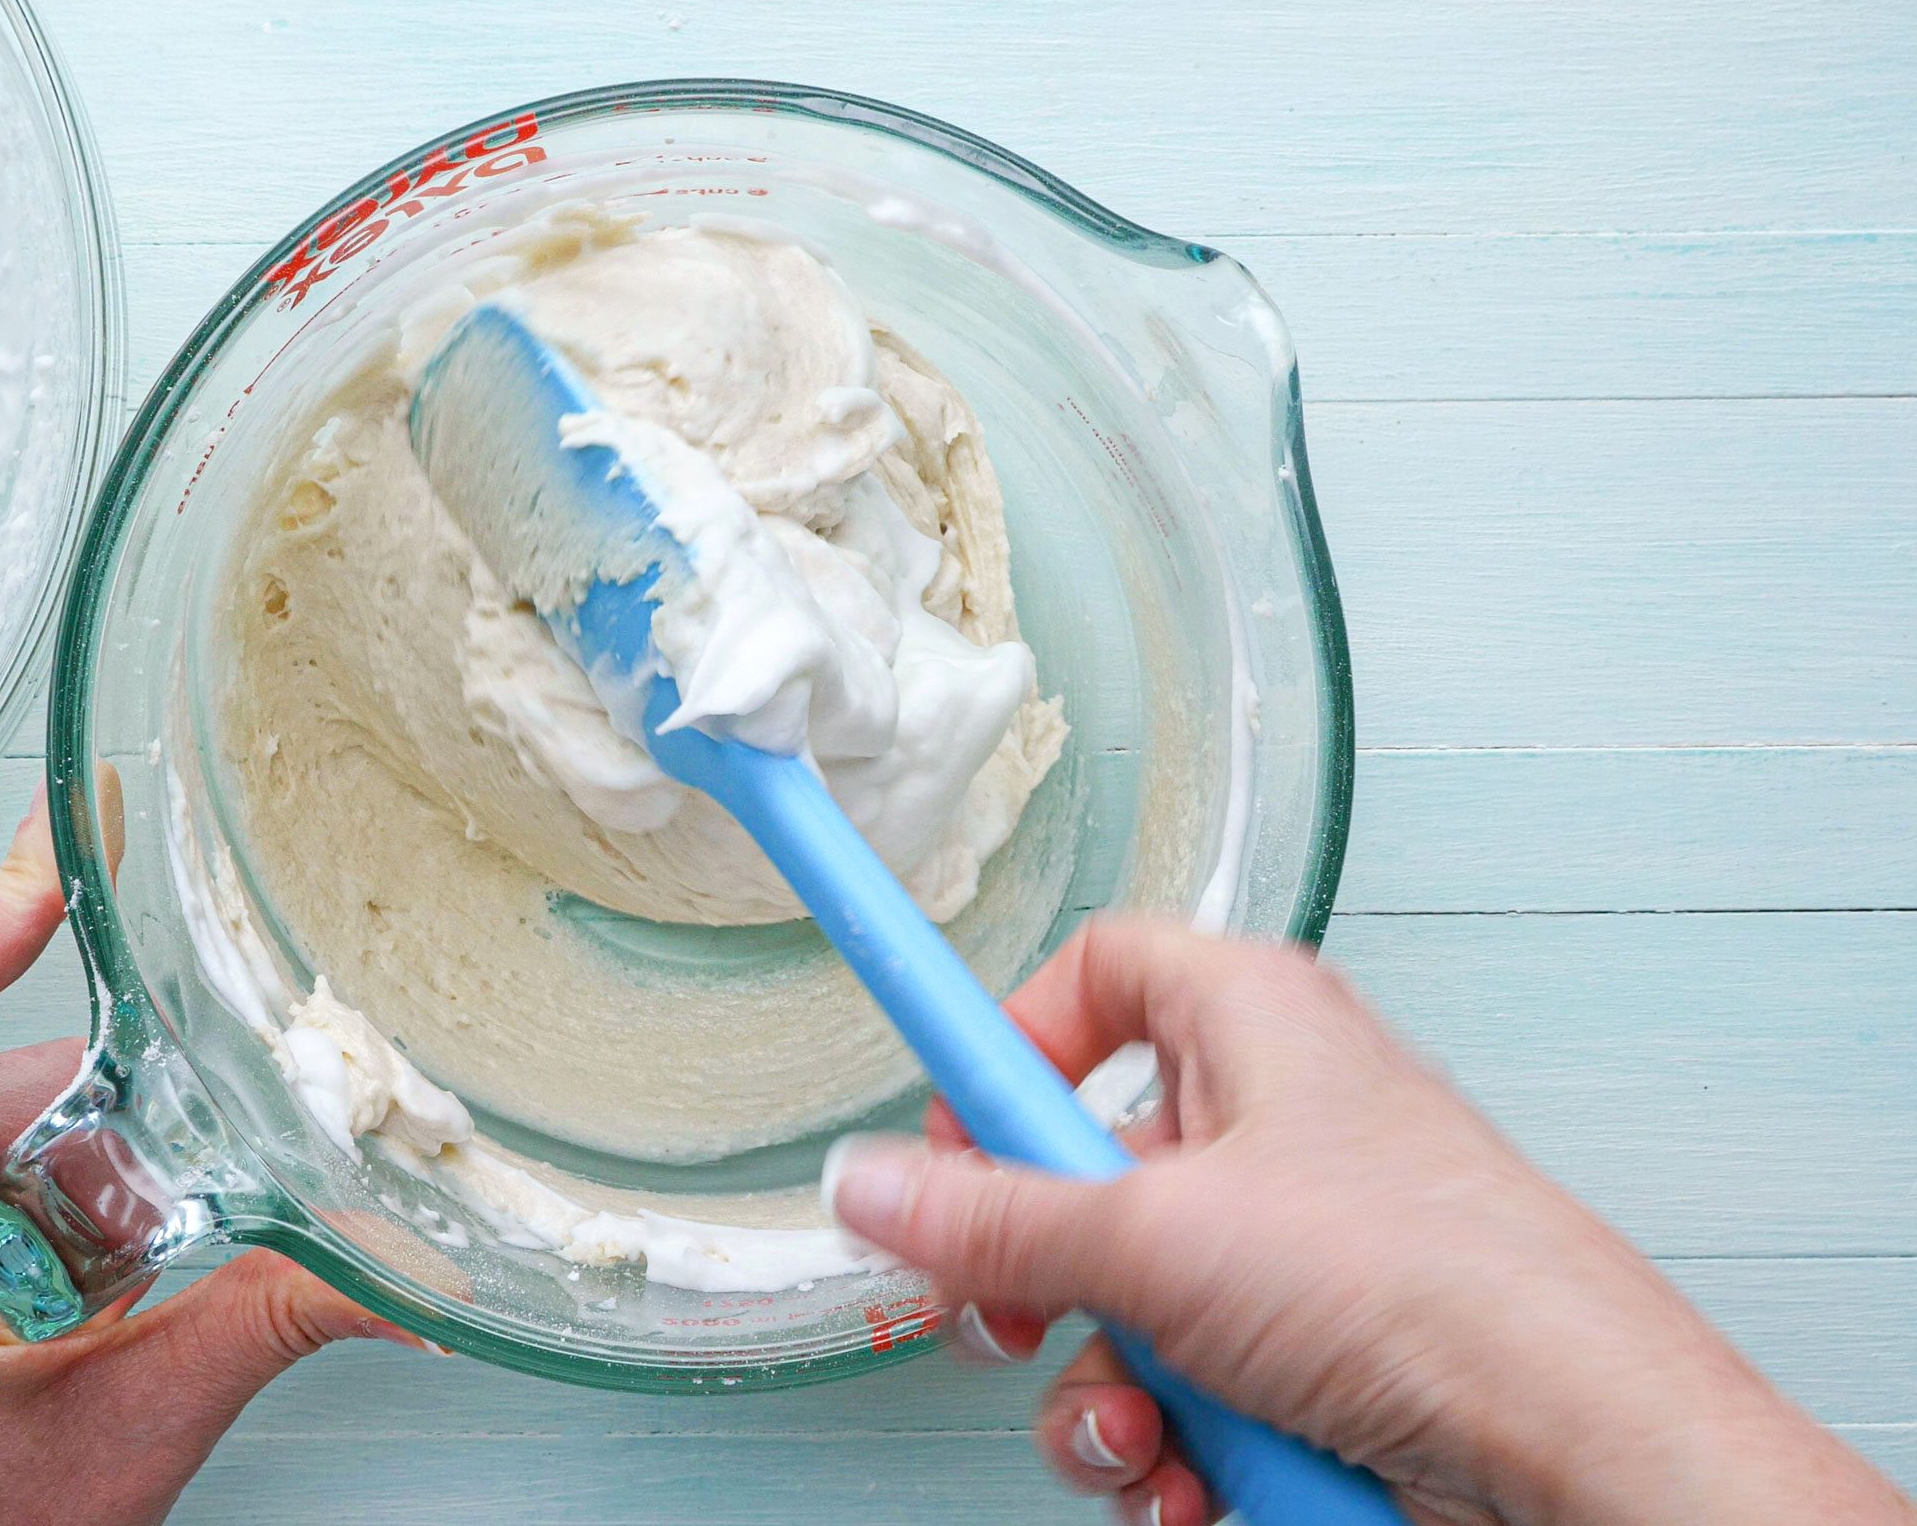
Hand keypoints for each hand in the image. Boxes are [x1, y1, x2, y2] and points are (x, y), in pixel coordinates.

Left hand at [0, 779, 431, 1525]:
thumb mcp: (137, 1422)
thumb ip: (279, 1316)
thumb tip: (409, 1262)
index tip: (72, 835)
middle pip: (19, 1066)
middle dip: (127, 1129)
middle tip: (176, 1224)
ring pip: (18, 1107)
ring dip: (99, 1172)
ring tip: (120, 1291)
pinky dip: (69, 1192)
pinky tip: (89, 1283)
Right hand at [825, 916, 1911, 1525]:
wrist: (1576, 1452)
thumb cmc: (1431, 1287)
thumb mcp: (1153, 1240)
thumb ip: (988, 1220)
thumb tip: (870, 1187)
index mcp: (1251, 1024)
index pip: (1099, 972)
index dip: (1011, 1040)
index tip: (947, 1126)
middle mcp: (1274, 1126)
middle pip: (1086, 1171)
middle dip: (1038, 1276)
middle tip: (1006, 1314)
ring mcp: (1294, 1254)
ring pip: (1127, 1309)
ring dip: (1110, 1397)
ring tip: (1150, 1438)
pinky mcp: (1313, 1365)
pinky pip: (1189, 1394)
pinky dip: (1176, 1452)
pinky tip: (1201, 1488)